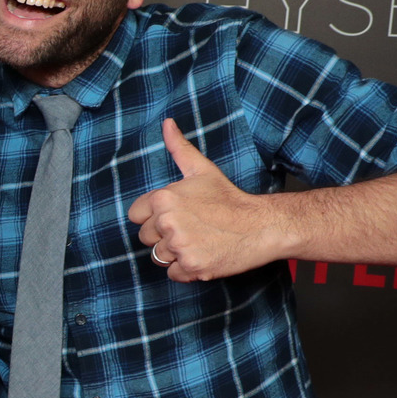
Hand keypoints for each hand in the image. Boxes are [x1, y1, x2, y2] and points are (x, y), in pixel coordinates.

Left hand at [127, 119, 281, 281]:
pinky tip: (203, 254)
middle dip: (163, 235)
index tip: (173, 215)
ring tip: (198, 240)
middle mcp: (168, 223)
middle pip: (145, 238)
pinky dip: (185, 269)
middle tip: (190, 228)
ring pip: (158, 257)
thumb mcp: (202, 170)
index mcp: (164, 198)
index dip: (152, 216)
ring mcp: (179, 247)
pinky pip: (173, 274)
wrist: (261, 225)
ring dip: (174, 252)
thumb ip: (179, 148)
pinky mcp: (192, 267)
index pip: (135, 216)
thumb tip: (167, 123)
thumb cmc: (229, 198)